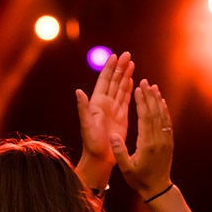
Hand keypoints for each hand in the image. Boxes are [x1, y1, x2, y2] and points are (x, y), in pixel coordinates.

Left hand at [75, 52, 133, 169]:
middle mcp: (105, 103)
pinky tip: (132, 80)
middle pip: (114, 81)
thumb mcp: (86, 125)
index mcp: (97, 103)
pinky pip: (126, 99)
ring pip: (121, 88)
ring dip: (126, 75)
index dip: (109, 68)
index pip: (104, 81)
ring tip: (132, 62)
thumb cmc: (91, 143)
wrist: (100, 157)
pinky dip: (129, 88)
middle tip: (128, 54)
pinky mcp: (122, 116)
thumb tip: (78, 91)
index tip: (115, 55)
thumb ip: (83, 108)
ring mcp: (114, 109)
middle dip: (120, 67)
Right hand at [111, 79, 173, 198]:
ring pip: (163, 116)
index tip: (138, 89)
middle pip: (155, 113)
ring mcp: (166, 140)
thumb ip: (119, 152)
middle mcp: (159, 140)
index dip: (142, 102)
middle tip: (145, 81)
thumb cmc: (139, 179)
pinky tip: (161, 102)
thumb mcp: (126, 168)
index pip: (145, 118)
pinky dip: (164, 110)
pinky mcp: (169, 142)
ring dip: (158, 100)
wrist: (158, 189)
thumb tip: (113, 136)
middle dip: (150, 96)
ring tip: (153, 87)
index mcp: (147, 144)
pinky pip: (167, 122)